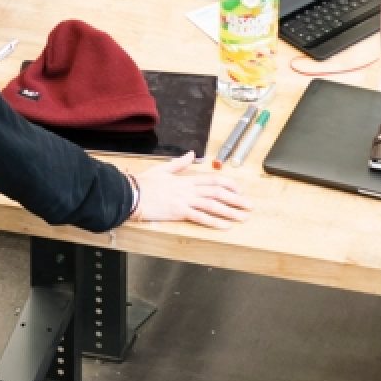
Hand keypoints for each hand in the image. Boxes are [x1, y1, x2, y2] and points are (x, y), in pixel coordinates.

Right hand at [132, 150, 249, 231]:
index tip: (239, 191)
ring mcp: (184, 200)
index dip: (229, 185)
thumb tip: (191, 154)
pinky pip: (200, 217)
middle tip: (249, 206)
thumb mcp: (162, 169)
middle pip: (218, 193)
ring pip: (213, 205)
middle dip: (236, 200)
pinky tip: (225, 226)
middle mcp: (188, 189)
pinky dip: (214, 221)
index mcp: (185, 179)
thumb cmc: (143, 183)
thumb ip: (179, 163)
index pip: (212, 180)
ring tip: (243, 217)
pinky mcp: (178, 212)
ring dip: (230, 211)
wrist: (130, 194)